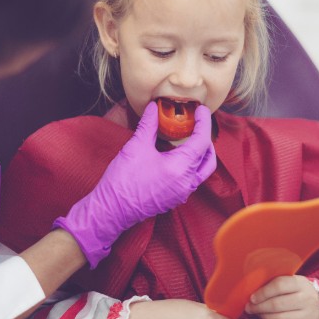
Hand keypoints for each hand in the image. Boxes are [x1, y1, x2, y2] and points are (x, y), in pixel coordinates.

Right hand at [54, 102, 215, 266]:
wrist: (111, 209)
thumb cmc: (123, 181)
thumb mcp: (136, 147)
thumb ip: (149, 125)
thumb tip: (154, 108)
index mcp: (180, 168)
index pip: (202, 141)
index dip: (203, 122)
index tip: (201, 110)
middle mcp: (186, 182)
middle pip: (207, 157)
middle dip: (205, 138)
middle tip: (197, 123)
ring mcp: (182, 193)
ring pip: (202, 170)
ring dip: (200, 152)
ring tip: (190, 137)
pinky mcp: (175, 197)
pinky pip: (192, 178)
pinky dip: (191, 164)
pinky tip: (177, 154)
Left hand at [245, 275, 318, 318]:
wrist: (317, 306)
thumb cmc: (294, 291)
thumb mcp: (288, 282)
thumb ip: (272, 284)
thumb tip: (250, 291)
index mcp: (300, 283)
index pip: (279, 286)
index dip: (262, 293)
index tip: (251, 298)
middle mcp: (307, 300)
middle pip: (277, 305)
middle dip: (259, 308)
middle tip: (250, 308)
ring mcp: (310, 317)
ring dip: (264, 318)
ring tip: (258, 315)